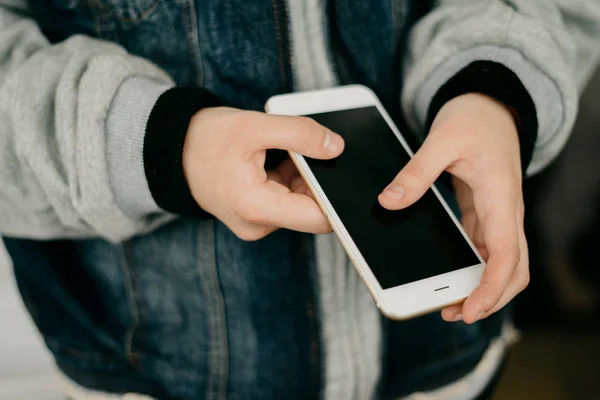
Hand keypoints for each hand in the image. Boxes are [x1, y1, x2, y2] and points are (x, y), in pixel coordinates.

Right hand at [183, 107, 343, 240]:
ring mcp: (255, 223)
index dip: (338, 197)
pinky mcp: (255, 215)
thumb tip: (336, 146)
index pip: (319, 218)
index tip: (346, 173)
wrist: (170, 152)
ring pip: (298, 202)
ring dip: (300, 176)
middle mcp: (257, 224)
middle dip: (316, 179)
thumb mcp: (253, 126)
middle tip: (307, 149)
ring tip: (280, 152)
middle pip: (310, 209)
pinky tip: (274, 160)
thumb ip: (299, 133)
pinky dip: (288, 179)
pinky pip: (285, 200)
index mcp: (257, 208)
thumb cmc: (205, 139)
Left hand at [378, 93, 528, 323]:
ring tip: (448, 303)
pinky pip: (485, 249)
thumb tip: (388, 201)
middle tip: (454, 313)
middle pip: (513, 269)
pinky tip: (450, 276)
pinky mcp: (484, 212)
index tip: (471, 309)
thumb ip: (416, 171)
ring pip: (500, 263)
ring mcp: (496, 214)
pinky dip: (472, 269)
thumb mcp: (442, 138)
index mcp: (501, 196)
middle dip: (490, 297)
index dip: (492, 288)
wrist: (491, 105)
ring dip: (481, 286)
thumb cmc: (474, 118)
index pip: (507, 254)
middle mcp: (505, 211)